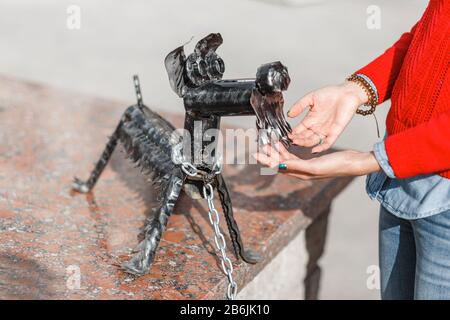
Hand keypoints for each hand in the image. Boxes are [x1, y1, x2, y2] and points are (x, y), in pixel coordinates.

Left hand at [254, 143, 379, 179]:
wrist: (352, 162)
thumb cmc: (336, 165)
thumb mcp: (314, 166)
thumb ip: (295, 166)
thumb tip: (278, 165)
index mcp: (300, 174)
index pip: (278, 167)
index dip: (266, 161)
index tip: (256, 154)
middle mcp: (301, 172)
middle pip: (280, 163)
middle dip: (269, 155)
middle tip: (261, 145)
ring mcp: (306, 167)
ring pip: (286, 159)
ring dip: (277, 152)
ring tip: (269, 143)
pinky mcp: (311, 161)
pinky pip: (294, 156)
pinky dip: (287, 150)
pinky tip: (284, 144)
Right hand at [288, 81, 367, 152]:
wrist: (347, 93)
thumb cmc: (332, 93)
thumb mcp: (311, 98)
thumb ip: (299, 106)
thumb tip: (289, 114)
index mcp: (312, 119)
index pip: (300, 129)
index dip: (294, 133)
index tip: (287, 135)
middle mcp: (318, 126)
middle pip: (305, 137)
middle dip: (298, 139)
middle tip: (291, 140)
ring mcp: (326, 130)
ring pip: (314, 141)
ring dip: (305, 143)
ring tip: (298, 143)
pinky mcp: (335, 132)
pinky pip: (328, 143)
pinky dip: (321, 148)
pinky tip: (314, 150)